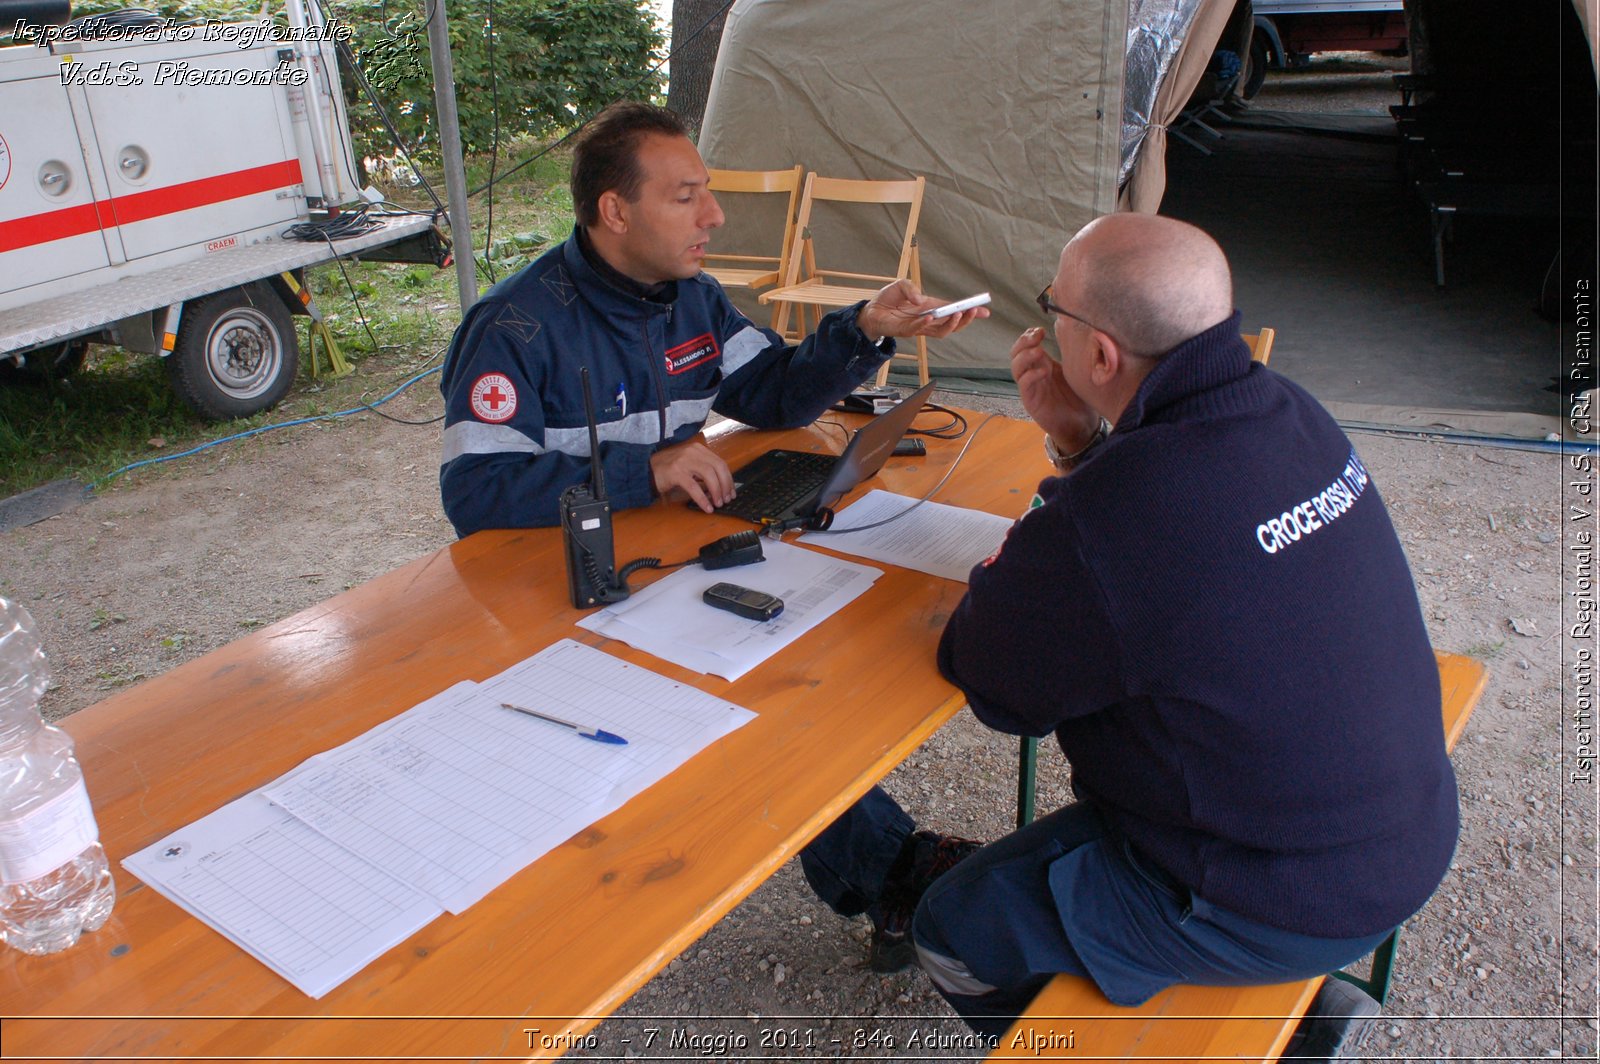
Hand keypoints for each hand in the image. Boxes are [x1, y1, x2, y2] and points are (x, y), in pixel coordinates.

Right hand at [650, 436, 734, 512]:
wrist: (646, 470)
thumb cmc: (668, 470)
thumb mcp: (689, 465)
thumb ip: (703, 472)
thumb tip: (721, 487)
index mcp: (698, 449)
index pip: (720, 463)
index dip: (728, 479)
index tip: (731, 491)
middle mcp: (692, 452)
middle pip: (718, 468)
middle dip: (725, 485)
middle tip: (726, 499)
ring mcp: (684, 461)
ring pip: (709, 475)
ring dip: (716, 492)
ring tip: (718, 503)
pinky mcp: (676, 473)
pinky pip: (694, 487)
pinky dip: (703, 499)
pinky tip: (707, 507)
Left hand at [856, 279, 989, 341]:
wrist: (871, 311)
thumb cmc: (889, 299)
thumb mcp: (901, 285)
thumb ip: (911, 288)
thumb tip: (920, 300)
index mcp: (932, 307)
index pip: (954, 310)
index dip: (970, 311)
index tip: (985, 311)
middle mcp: (929, 319)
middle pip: (953, 324)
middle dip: (966, 319)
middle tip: (973, 311)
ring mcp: (919, 327)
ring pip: (941, 332)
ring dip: (951, 324)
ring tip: (957, 314)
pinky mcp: (906, 331)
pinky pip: (919, 330)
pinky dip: (926, 324)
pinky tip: (930, 317)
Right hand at [1009, 327, 1100, 449]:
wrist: (1081, 425)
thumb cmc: (1080, 398)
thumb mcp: (1076, 371)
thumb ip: (1071, 355)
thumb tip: (1075, 332)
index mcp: (1043, 365)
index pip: (1026, 345)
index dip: (1029, 335)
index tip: (1040, 329)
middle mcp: (1034, 374)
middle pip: (1016, 353)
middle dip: (1023, 342)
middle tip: (1036, 336)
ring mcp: (1031, 388)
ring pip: (1016, 367)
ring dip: (1025, 356)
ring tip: (1039, 351)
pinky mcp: (1031, 401)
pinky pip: (1024, 385)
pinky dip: (1031, 375)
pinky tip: (1044, 372)